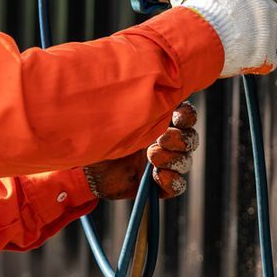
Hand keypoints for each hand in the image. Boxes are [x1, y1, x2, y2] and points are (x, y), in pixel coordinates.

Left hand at [83, 103, 199, 200]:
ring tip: (151, 157)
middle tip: (160, 140)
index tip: (176, 117)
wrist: (86, 169)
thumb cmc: (98, 136)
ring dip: (172, 159)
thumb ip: (130, 107)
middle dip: (179, 139)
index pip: (186, 115)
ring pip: (185, 161)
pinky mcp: (158, 185)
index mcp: (159, 120)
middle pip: (190, 139)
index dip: (187, 116)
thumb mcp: (113, 118)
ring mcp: (163, 164)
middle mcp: (165, 142)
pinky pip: (177, 186)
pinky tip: (157, 176)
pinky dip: (172, 181)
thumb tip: (147, 90)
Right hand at [181, 0, 276, 76]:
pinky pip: (269, 59)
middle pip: (276, 12)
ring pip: (274, 37)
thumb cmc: (199, 17)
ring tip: (239, 48)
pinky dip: (259, 61)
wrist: (198, 41)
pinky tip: (243, 61)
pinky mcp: (267, 54)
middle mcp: (265, 7)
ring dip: (262, 42)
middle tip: (246, 28)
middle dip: (264, 20)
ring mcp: (268, 31)